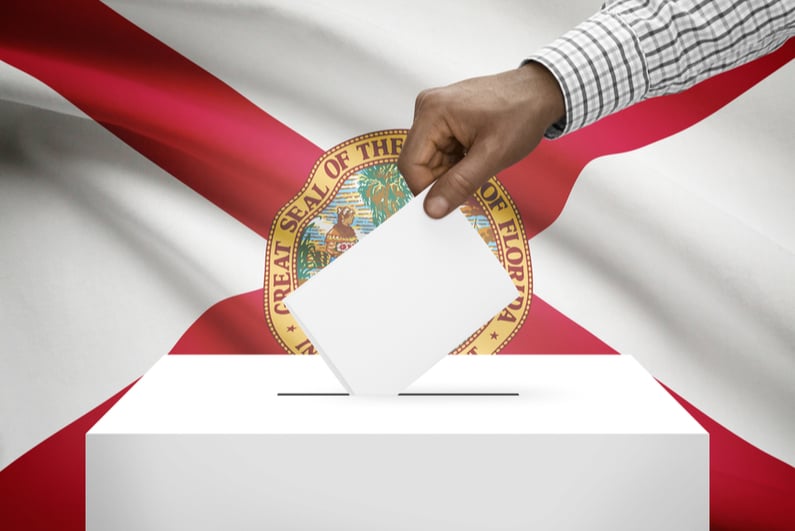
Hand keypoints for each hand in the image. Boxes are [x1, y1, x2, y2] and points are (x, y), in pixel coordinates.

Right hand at [398, 62, 564, 217]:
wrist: (540, 92)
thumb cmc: (522, 114)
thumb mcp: (492, 155)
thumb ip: (459, 184)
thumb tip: (432, 208)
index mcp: (432, 112)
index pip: (410, 165)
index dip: (424, 191)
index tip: (443, 207)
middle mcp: (427, 108)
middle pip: (418, 163)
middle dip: (441, 180)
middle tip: (471, 182)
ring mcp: (434, 112)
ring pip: (429, 160)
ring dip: (450, 172)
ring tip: (479, 163)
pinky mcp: (443, 118)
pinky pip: (439, 151)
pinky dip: (455, 163)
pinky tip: (476, 156)